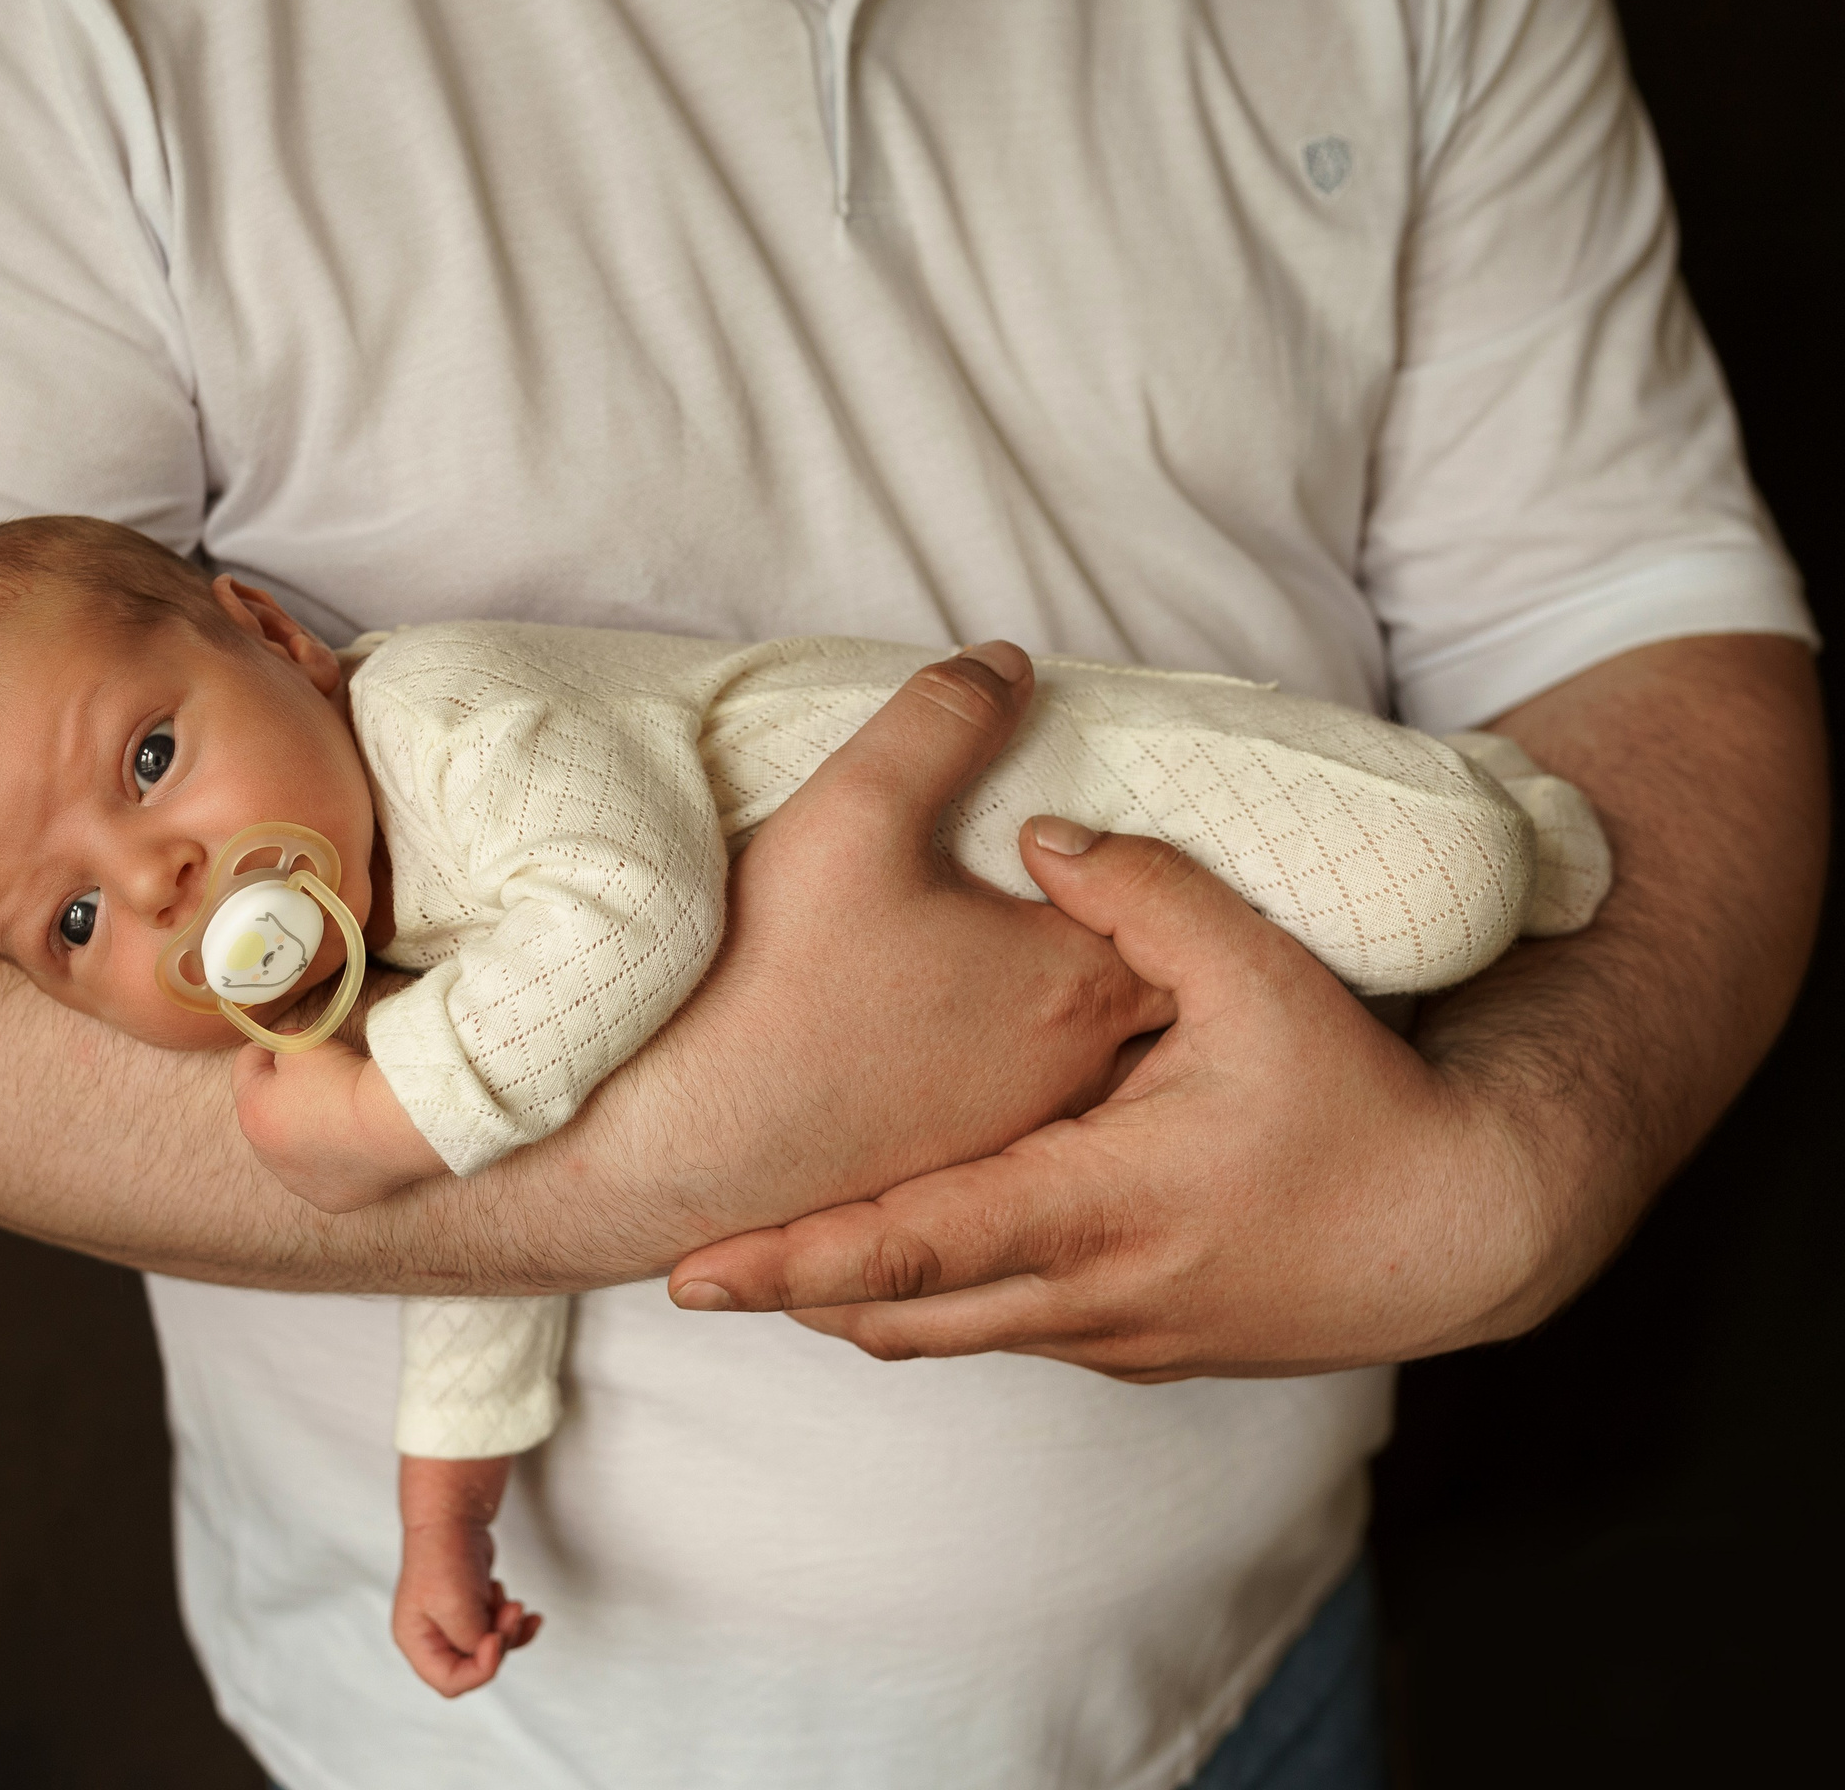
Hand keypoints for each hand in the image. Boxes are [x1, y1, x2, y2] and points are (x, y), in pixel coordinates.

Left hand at [235, 1038, 445, 1213]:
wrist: (390, 1123)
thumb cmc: (343, 1082)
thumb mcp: (302, 1045)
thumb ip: (282, 1046)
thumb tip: (283, 1054)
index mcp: (253, 1114)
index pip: (245, 1068)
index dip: (267, 1048)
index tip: (288, 1042)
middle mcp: (267, 1156)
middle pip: (269, 1113)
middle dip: (286, 1094)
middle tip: (320, 1078)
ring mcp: (299, 1182)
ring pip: (295, 1149)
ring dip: (308, 1131)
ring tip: (339, 1114)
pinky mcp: (330, 1198)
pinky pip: (326, 1174)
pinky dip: (335, 1159)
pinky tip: (354, 1144)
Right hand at [393, 1455, 540, 1697]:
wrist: (454, 1516)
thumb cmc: (445, 1555)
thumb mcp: (457, 1608)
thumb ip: (474, 1643)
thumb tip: (492, 1656)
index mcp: (416, 1641)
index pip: (451, 1681)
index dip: (481, 1669)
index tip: (497, 1639)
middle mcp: (431, 1637)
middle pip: (474, 1666)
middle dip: (500, 1642)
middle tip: (511, 1613)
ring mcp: (452, 1624)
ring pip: (491, 1649)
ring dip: (508, 1629)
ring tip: (511, 1602)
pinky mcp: (471, 1611)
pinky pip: (497, 1631)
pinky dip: (512, 1621)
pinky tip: (517, 1604)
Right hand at [482, 645, 1176, 1275]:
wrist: (675, 1143)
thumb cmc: (773, 980)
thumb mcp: (854, 808)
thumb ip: (943, 721)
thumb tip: (1007, 665)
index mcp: (1076, 985)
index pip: (1169, 907)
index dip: (1134, 861)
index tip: (1070, 832)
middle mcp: (1071, 1078)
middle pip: (1136, 988)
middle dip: (1108, 931)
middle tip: (1046, 885)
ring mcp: (1015, 1142)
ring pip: (1077, 1057)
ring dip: (1051, 1005)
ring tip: (980, 951)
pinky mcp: (952, 1180)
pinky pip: (1008, 1108)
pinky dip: (993, 1065)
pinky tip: (923, 1032)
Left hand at [667, 819, 1541, 1378]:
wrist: (1459, 1233)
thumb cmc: (1361, 1103)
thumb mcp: (1263, 978)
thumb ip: (1145, 895)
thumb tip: (1038, 832)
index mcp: (1098, 1208)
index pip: (912, 1246)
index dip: (796, 1261)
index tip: (696, 1269)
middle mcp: (1086, 1295)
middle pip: (897, 1316)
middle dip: (789, 1297)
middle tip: (692, 1271)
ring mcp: (1108, 1337)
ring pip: (944, 1333)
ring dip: (856, 1299)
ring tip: (769, 1258)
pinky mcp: (1132, 1349)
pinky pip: (1002, 1330)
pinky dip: (933, 1301)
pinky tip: (895, 1254)